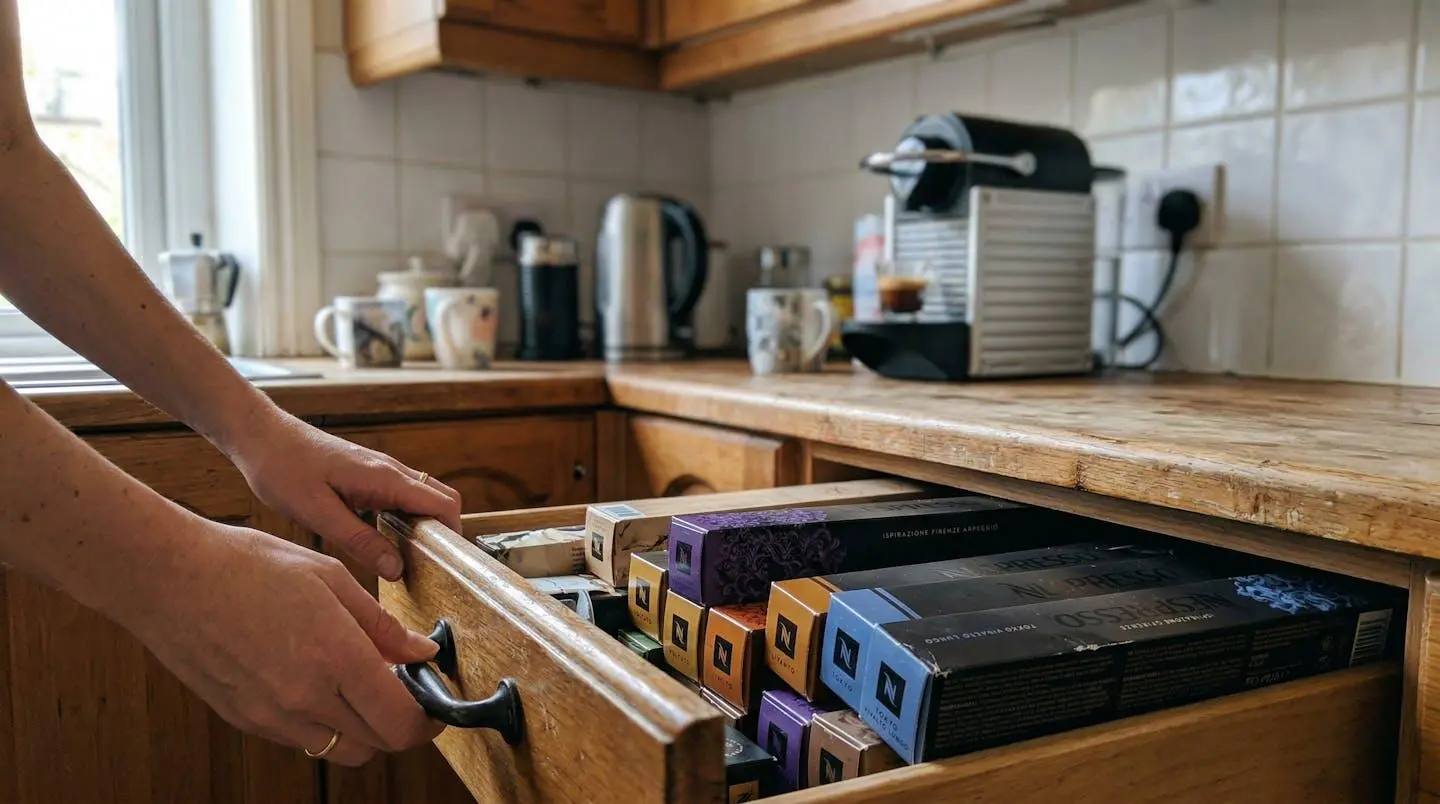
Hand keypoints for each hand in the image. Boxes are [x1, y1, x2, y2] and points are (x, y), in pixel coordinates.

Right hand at [120, 520, 443, 764]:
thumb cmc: (248, 566)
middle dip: (401, 721)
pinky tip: (319, 681)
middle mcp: (304, 698)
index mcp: (334, 658)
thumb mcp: (331, 580)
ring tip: (360, 684)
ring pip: (342, 749)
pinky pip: (304, 739)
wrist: (169, 579)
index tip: (435, 703)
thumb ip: (382, 625)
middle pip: (378, 743)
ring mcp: (272, 716)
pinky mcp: (247, 720)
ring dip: (364, 728)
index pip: (401, 721)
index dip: (428, 720)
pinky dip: (325, 723)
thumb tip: (421, 652)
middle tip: (403, 687)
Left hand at [228, 408, 461, 580]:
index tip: (447, 565)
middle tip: (430, 568)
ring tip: (410, 561)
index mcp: (384, 478)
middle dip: (445, 532)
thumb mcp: (317, 513)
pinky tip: (388, 541)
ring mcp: (381, 470)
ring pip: (424, 497)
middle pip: (441, 499)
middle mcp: (390, 471)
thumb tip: (396, 568)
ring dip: (426, 526)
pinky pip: (403, 496)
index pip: (442, 503)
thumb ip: (359, 541)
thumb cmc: (282, 469)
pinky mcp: (369, 474)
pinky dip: (408, 518)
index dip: (454, 534)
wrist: (261, 436)